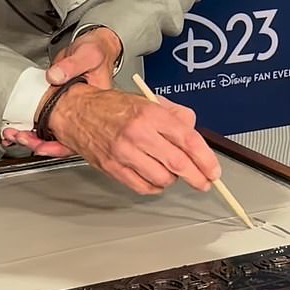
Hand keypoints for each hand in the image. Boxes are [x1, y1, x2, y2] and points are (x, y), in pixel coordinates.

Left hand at [1, 27, 121, 158]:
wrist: (91, 46)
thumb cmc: (96, 52)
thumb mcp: (88, 55)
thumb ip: (72, 65)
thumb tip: (54, 76)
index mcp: (97, 108)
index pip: (82, 136)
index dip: (61, 147)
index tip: (41, 147)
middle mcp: (84, 115)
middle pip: (64, 141)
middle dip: (40, 144)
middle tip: (19, 137)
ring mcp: (72, 112)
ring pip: (54, 134)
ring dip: (34, 138)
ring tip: (13, 134)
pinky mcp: (60, 105)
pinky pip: (48, 122)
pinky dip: (33, 127)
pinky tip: (19, 128)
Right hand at [37, 84, 220, 195]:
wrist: (75, 111)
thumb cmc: (111, 106)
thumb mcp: (148, 101)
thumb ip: (175, 115)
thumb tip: (194, 132)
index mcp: (150, 114)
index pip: (188, 139)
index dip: (206, 159)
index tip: (213, 170)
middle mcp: (138, 133)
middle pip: (178, 163)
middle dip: (197, 177)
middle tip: (204, 182)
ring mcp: (124, 153)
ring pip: (162, 179)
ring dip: (172, 179)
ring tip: (170, 171)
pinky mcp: (113, 168)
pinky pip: (143, 187)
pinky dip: (154, 187)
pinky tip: (154, 178)